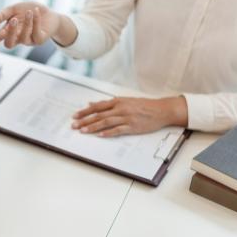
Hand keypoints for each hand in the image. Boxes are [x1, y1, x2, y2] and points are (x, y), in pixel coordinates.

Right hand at [0, 1, 60, 48]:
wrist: (47, 12)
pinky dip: (36, 22)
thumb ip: (3, 15)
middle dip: (10, 33)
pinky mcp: (39, 40)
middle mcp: (17, 38)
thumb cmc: (29, 11)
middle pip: (9, 44)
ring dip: (26, 25)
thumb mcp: (14, 9)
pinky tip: (36, 11)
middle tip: (13, 20)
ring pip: (23, 39)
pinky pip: (36, 33)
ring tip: (29, 12)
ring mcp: (28, 40)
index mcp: (8, 32)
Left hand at [71, 97, 188, 136]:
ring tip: (83, 131)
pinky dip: (109, 132)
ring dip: (93, 127)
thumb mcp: (125, 101)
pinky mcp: (133, 126)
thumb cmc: (143, 105)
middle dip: (85, 121)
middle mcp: (121, 108)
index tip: (75, 116)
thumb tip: (92, 103)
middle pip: (99, 115)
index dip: (85, 112)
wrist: (161, 110)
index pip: (97, 107)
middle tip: (74, 125)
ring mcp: (127, 117)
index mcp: (118, 101)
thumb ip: (108, 103)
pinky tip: (100, 135)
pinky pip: (118, 130)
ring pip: (106, 122)